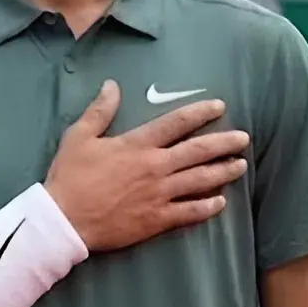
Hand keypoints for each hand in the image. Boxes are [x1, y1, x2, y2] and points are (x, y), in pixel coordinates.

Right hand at [43, 81, 249, 252]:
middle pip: (198, 151)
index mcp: (137, 145)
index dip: (200, 113)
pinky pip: (189, 212)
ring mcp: (159, 195)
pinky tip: (220, 203)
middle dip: (224, 143)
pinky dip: (207, 207)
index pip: (176, 123)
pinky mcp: (156, 220)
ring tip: (240, 166)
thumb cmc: (70, 177)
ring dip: (223, 172)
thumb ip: (100, 111)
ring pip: (200, 181)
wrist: (64, 220)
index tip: (220, 107)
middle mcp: (154, 167)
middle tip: (243, 138)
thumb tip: (113, 86)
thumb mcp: (79, 136)